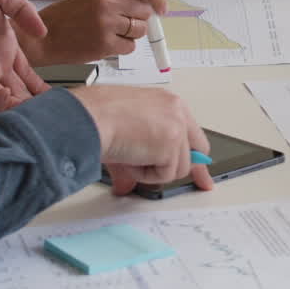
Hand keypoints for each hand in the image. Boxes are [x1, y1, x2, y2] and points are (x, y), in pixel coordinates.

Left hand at [0, 0, 49, 111]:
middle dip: (36, 101)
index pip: (25, 72)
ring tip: (40, 107)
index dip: (39, 83)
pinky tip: (12, 96)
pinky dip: (1, 105)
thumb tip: (43, 32)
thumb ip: (23, 10)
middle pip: (20, 90)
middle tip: (53, 109)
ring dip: (23, 106)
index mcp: (3, 46)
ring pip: (7, 100)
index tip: (55, 93)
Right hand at [25, 0, 167, 64]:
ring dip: (130, 34)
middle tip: (123, 23)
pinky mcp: (105, 44)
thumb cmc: (68, 16)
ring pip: (140, 30)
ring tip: (109, 32)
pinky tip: (103, 42)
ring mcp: (107, 23)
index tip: (162, 8)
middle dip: (140, 19)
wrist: (42, 37)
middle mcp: (107, 1)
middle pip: (146, 11)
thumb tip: (152, 2)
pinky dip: (121, 47)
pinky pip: (130, 46)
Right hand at [70, 86, 212, 194]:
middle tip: (199, 183)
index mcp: (165, 103)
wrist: (87, 117)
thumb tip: (127, 185)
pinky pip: (166, 174)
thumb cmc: (96, 116)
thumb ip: (136, 158)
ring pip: (179, 166)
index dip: (192, 154)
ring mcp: (177, 126)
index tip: (202, 171)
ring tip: (130, 157)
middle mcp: (176, 110)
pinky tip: (131, 159)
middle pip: (197, 148)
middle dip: (195, 169)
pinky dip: (146, 175)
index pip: (189, 132)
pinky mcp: (172, 144)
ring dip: (153, 170)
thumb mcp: (124, 134)